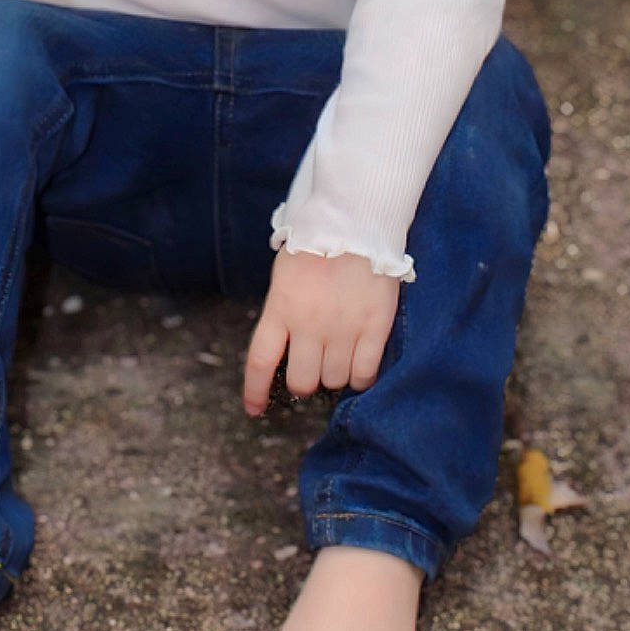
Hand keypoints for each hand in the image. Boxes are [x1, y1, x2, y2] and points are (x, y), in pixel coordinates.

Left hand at [243, 248, 399, 415]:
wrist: (357, 220)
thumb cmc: (317, 244)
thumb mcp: (285, 275)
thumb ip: (282, 311)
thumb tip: (285, 346)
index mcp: (281, 307)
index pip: (260, 361)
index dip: (255, 391)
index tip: (255, 410)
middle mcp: (309, 324)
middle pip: (302, 381)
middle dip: (304, 382)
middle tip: (311, 369)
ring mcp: (343, 328)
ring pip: (335, 380)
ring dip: (334, 375)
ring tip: (338, 356)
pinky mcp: (375, 327)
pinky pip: (365, 373)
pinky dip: (360, 377)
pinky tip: (358, 365)